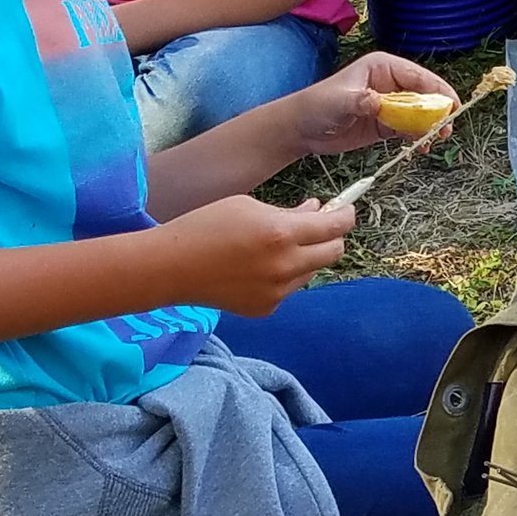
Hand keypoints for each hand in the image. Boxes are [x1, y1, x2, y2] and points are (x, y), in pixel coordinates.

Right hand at [157, 194, 352, 316]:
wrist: (172, 267)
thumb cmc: (206, 226)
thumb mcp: (249, 207)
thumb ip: (290, 211)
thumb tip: (317, 210)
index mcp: (282, 234)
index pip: (334, 227)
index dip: (345, 215)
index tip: (345, 210)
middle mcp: (285, 266)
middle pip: (333, 252)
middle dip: (331, 237)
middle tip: (318, 227)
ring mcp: (277, 291)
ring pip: (312, 271)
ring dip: (306, 257)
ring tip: (275, 247)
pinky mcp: (266, 308)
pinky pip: (289, 288)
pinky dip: (284, 276)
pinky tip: (257, 268)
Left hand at [293, 52, 459, 155]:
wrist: (301, 129)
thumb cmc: (317, 105)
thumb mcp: (339, 100)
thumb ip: (360, 100)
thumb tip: (377, 101)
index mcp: (382, 67)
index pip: (417, 77)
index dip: (437, 90)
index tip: (452, 105)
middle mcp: (390, 83)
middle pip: (424, 95)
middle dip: (438, 110)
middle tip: (446, 128)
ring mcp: (389, 104)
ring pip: (420, 114)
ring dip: (430, 126)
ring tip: (436, 140)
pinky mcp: (385, 124)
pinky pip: (408, 129)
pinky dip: (418, 138)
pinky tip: (421, 148)